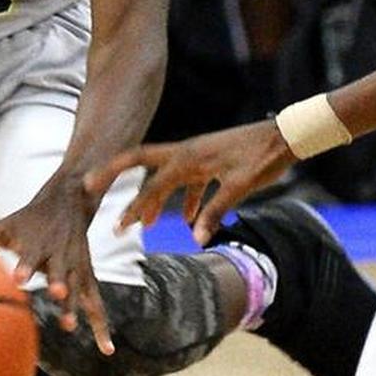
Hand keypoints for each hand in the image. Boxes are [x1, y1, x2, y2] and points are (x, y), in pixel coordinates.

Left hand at [0, 175, 113, 355]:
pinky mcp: (87, 278)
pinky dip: (101, 327)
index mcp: (39, 245)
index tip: (18, 277)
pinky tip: (107, 349)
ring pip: (79, 290)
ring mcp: (76, 268)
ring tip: (68, 326)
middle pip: (59, 272)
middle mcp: (60, 256)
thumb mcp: (5, 225)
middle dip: (58, 283)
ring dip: (74, 307)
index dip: (26, 266)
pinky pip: (96, 305)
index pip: (31, 256)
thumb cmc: (28, 220)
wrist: (68, 203)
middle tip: (56, 294)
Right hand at [83, 120, 292, 245]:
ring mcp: (197, 155)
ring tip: (144, 223)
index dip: (133, 205)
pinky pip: (188, 181)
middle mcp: (187, 152)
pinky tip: (187, 220)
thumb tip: (194, 238)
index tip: (116, 223)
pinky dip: (184, 200)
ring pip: (165, 176)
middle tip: (91, 186)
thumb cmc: (261, 159)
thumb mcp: (238, 187)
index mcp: (189, 157)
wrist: (284, 137)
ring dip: (154, 198)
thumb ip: (214, 211)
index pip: (152, 184)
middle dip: (116, 174)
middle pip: (141, 162)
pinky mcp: (209, 161)